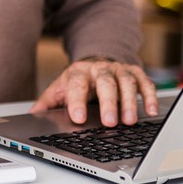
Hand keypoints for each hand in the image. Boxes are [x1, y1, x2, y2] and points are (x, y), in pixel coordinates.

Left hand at [30, 58, 158, 126]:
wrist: (95, 61)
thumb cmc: (77, 82)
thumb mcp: (59, 90)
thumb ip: (47, 103)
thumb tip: (31, 117)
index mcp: (78, 73)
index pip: (77, 85)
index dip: (77, 101)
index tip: (78, 118)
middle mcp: (100, 69)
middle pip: (105, 82)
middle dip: (108, 102)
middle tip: (110, 122)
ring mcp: (119, 70)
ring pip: (126, 82)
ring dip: (130, 102)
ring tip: (129, 121)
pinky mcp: (135, 72)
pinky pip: (145, 83)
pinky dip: (149, 96)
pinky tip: (151, 111)